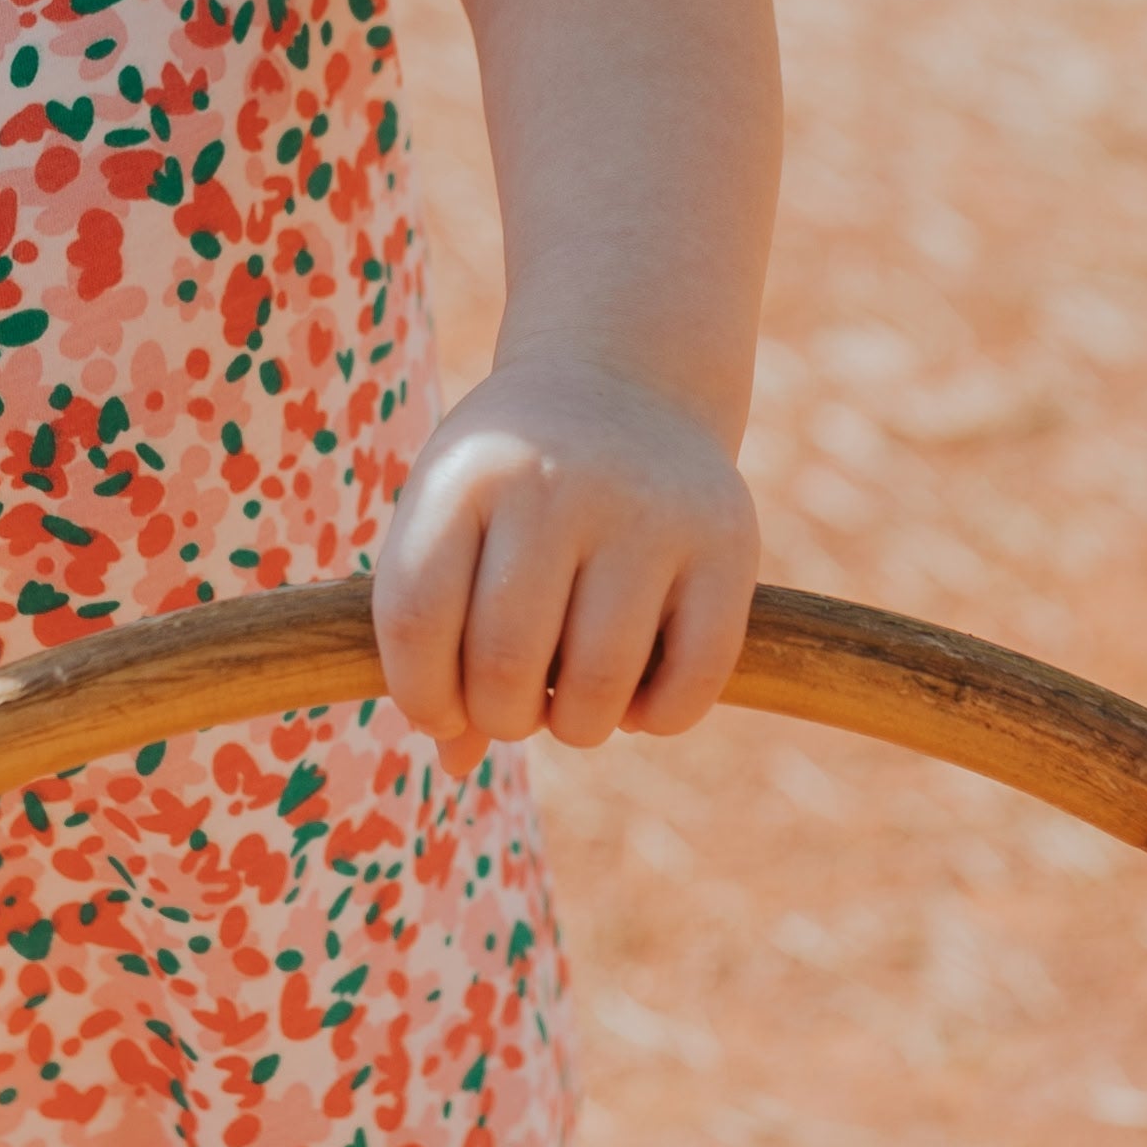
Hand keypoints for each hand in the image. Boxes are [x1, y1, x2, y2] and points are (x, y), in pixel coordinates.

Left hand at [373, 358, 758, 777]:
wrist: (625, 382)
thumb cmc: (514, 483)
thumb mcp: (455, 524)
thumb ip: (438, 635)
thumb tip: (454, 764)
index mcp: (468, 476)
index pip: (418, 621)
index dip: (421, 696)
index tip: (441, 711)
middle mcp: (558, 485)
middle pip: (505, 664)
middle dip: (502, 716)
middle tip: (515, 705)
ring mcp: (650, 512)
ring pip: (597, 686)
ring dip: (575, 725)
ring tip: (571, 702)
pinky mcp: (728, 545)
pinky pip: (689, 685)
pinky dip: (654, 719)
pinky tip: (635, 696)